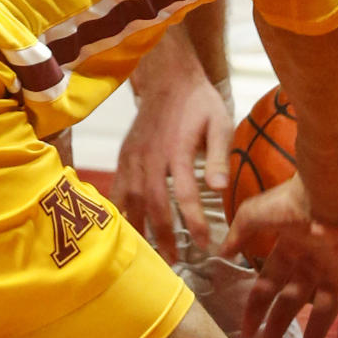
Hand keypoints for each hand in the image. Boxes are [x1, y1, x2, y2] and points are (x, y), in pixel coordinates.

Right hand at [112, 71, 232, 263]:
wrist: (167, 77)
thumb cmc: (198, 102)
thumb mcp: (219, 122)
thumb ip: (217, 156)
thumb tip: (220, 189)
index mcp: (177, 149)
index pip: (185, 194)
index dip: (194, 222)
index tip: (204, 244)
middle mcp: (151, 156)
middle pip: (153, 203)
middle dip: (163, 234)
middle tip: (174, 260)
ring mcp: (133, 156)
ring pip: (130, 199)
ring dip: (138, 228)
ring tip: (148, 254)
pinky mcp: (124, 155)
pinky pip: (117, 189)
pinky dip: (120, 212)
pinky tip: (126, 229)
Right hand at [222, 178, 337, 337]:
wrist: (326, 197)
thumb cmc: (289, 204)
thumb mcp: (252, 216)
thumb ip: (237, 235)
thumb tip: (221, 254)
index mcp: (288, 250)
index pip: (268, 286)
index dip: (256, 310)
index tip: (246, 332)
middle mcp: (311, 265)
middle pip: (293, 305)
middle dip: (279, 328)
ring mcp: (334, 274)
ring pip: (322, 316)